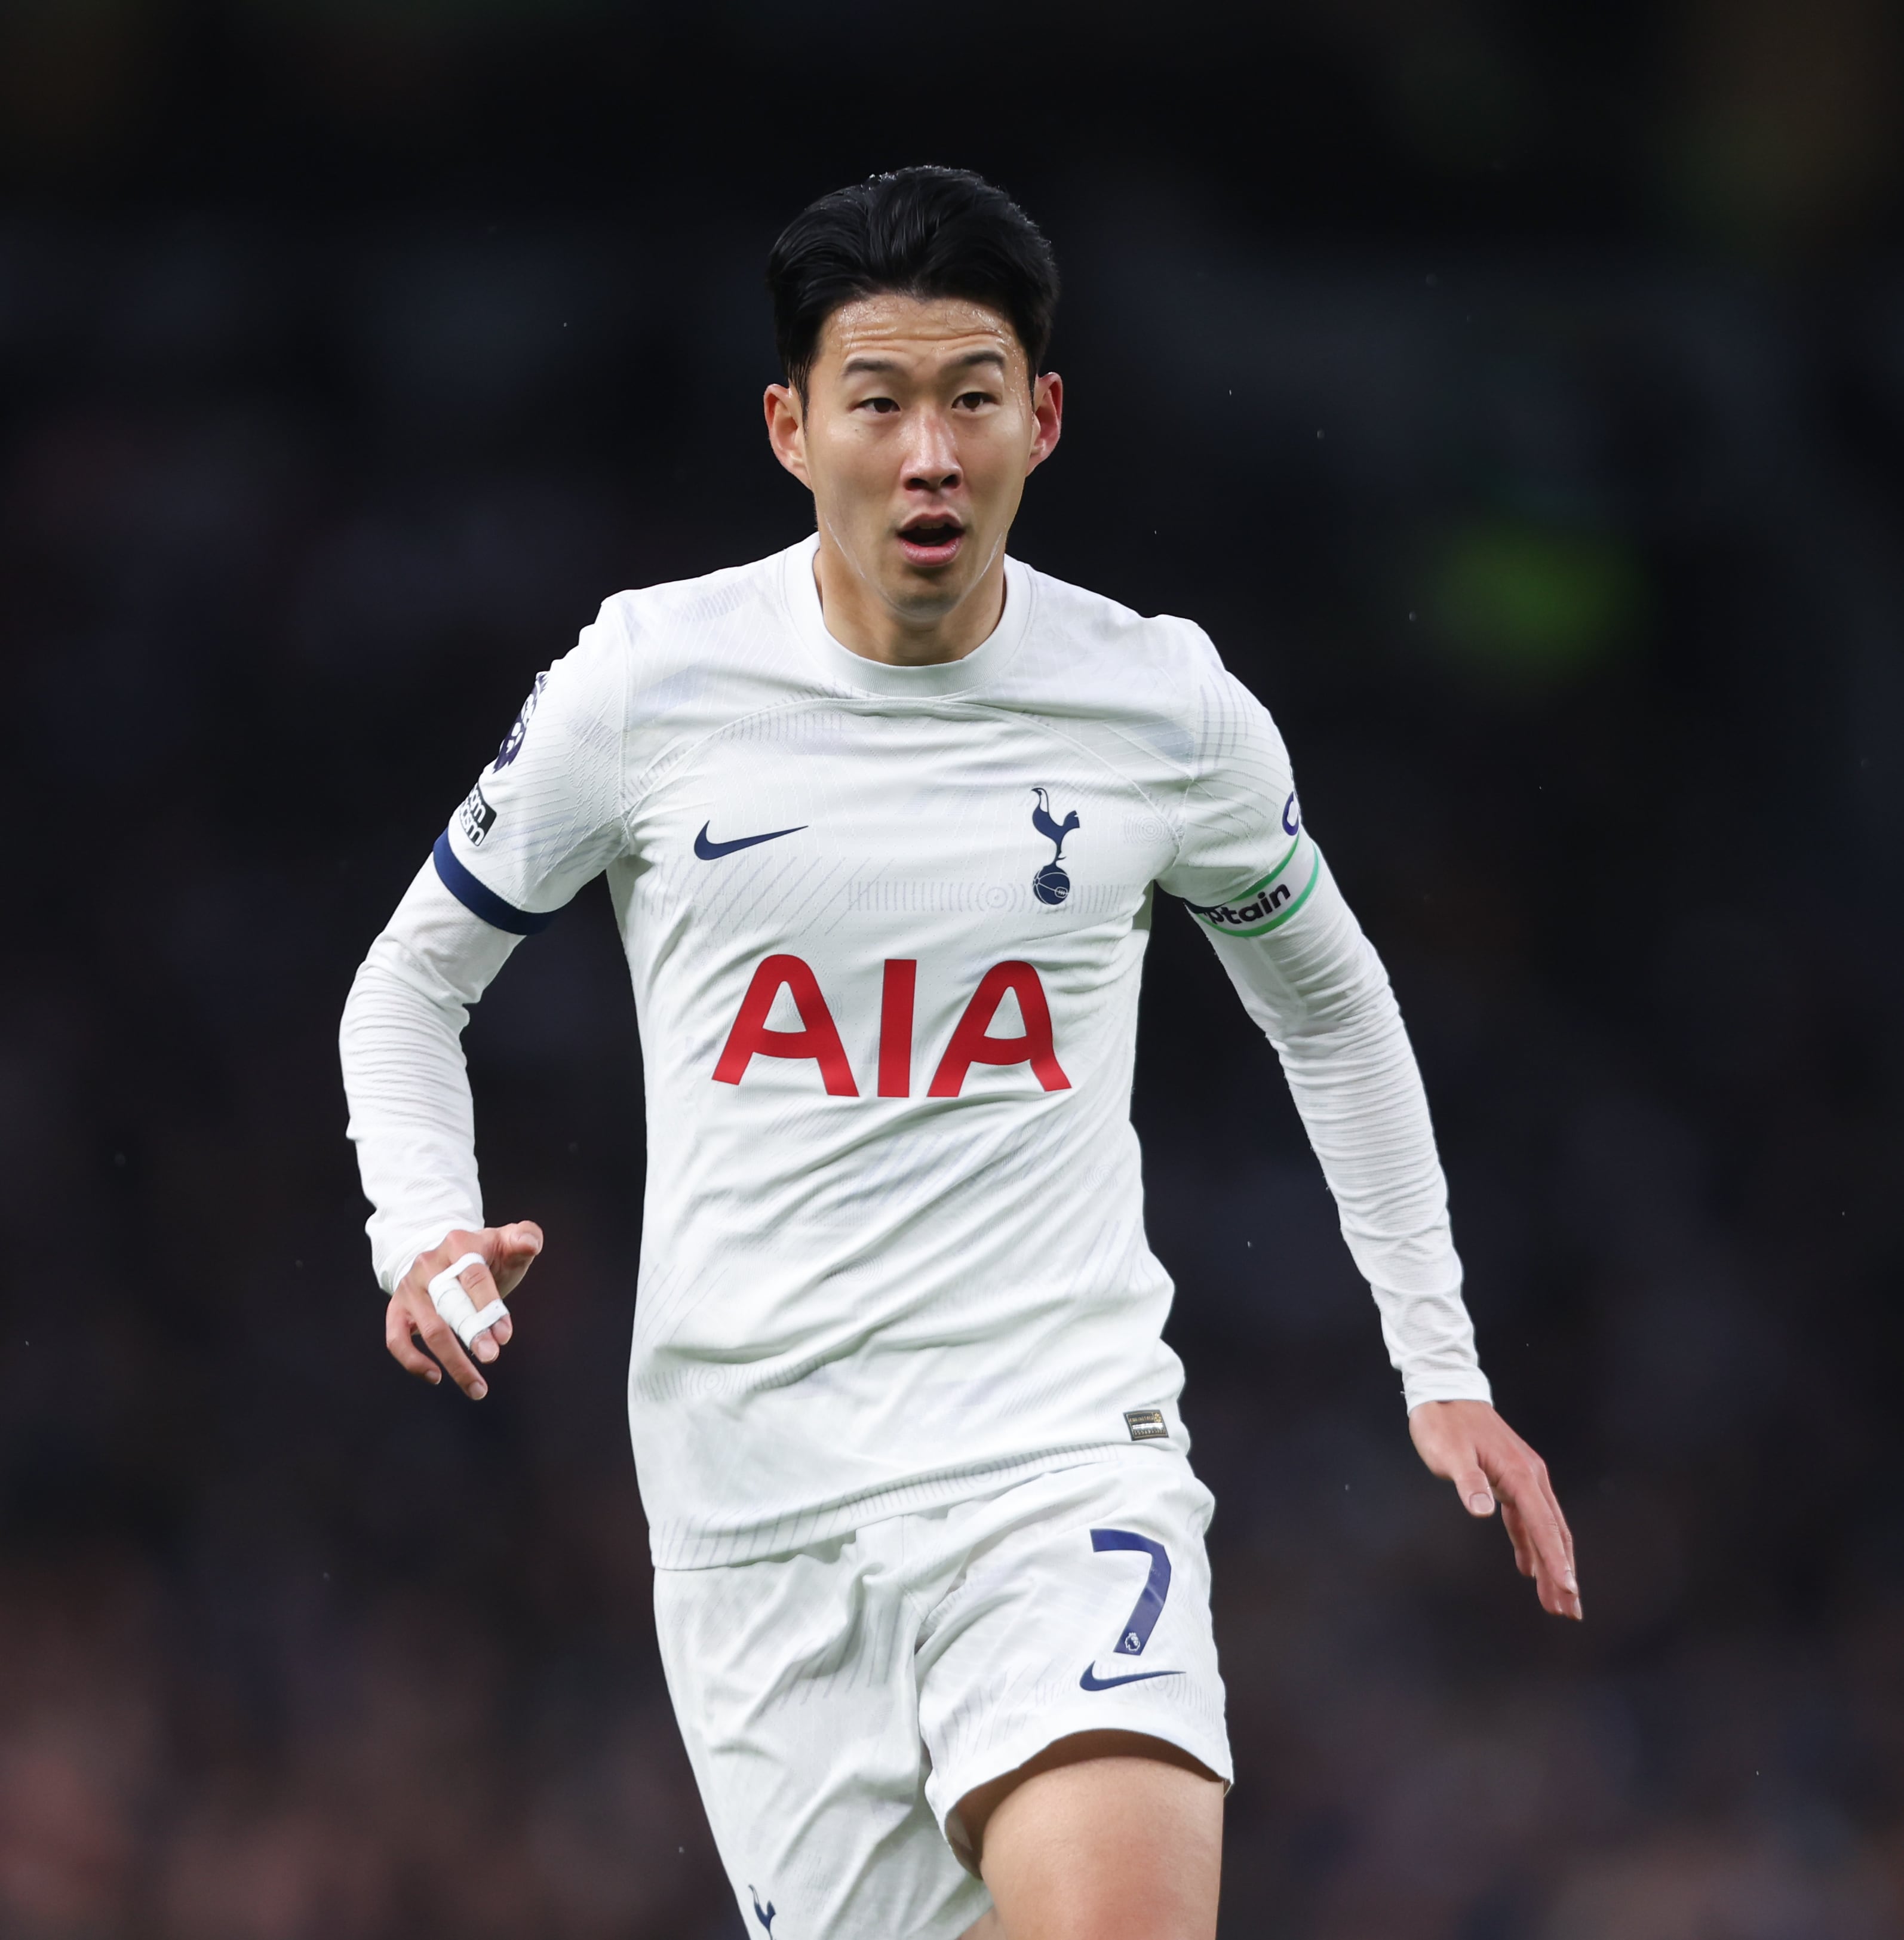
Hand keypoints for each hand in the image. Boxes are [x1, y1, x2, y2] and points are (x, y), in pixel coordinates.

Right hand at [385, 1221, 543, 1399]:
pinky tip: (436, 1377)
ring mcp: (410, 1288)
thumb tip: (530, 1243)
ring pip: (428, 1329)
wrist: (448, 1257)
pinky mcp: (396, 1310)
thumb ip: (525, 1238)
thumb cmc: (486, 1256)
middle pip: (449, 1304)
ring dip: (453, 1361)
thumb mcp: (507, 1243)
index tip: (504, 1335)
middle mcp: (428, 1264)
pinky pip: (396, 1340)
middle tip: (490, 1357)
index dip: (488, 1306)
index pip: (473, 1276)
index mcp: (458, 1244)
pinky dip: (413, 1362)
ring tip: (477, 1387)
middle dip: (471, 1333)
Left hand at [1408, 1399, 1580, 1618]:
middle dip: (1562, 1572)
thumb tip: (1484, 1510)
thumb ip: (1468, 1481)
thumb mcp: (1449, 1453)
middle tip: (1570, 1611)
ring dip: (1550, 1563)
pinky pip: (1527, 1519)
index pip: (1543, 1525)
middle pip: (1553, 1532)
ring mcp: (1523, 1478)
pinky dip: (1531, 1544)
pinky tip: (1529, 1568)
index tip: (1568, 1590)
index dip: (1556, 1560)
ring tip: (1556, 1602)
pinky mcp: (1511, 1478)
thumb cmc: (1443, 1423)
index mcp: (1520, 1475)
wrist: (1443, 1391)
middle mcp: (1530, 1477)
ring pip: (1543, 1528)